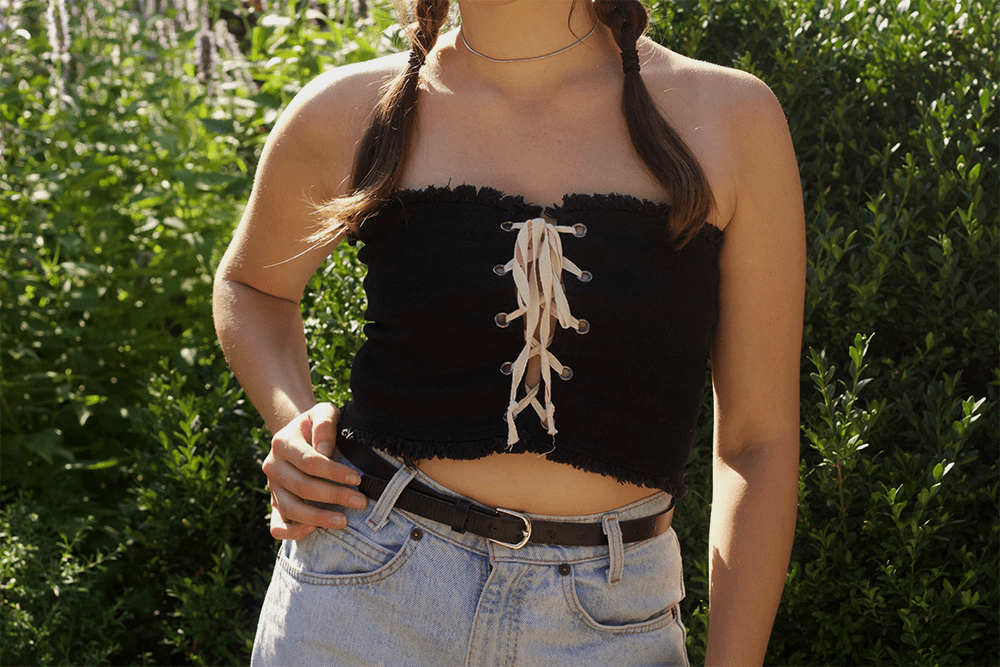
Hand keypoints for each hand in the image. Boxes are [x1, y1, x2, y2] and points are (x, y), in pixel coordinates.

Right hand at [261, 402, 367, 539]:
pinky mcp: (274, 504)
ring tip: (344, 521)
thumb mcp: (323, 412)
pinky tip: (314, 530)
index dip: (334, 473)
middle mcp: (272, 466)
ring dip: (318, 517)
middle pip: (302, 486)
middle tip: (361, 502)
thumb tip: (325, 451)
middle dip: (334, 496)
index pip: (309, 462)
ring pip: (290, 508)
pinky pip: (277, 526)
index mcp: (282, 442)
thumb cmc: (318, 426)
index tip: (357, 479)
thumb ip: (325, 424)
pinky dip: (293, 532)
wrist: (301, 435)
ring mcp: (272, 487)